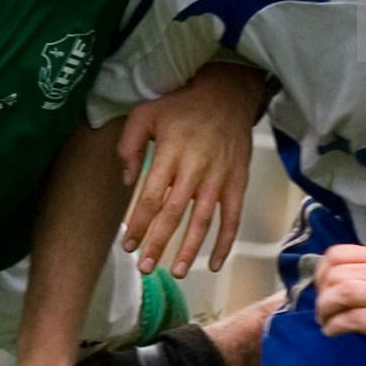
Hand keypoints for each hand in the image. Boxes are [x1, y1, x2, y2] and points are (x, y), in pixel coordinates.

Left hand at [118, 63, 264, 276]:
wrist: (227, 93)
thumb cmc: (182, 104)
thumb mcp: (146, 113)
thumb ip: (130, 145)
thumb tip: (128, 180)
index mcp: (170, 153)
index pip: (151, 196)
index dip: (138, 223)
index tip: (127, 244)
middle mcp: (195, 168)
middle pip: (174, 213)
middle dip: (158, 243)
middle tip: (145, 267)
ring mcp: (219, 177)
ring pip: (203, 220)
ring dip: (190, 249)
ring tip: (177, 272)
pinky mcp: (238, 182)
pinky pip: (232, 218)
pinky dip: (226, 242)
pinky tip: (216, 263)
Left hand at [314, 244, 365, 365]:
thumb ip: (360, 273)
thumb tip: (322, 280)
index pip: (336, 253)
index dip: (320, 272)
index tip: (321, 290)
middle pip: (336, 274)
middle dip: (321, 295)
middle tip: (322, 311)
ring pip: (342, 292)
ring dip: (325, 309)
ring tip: (325, 321)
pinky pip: (352, 318)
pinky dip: (335, 326)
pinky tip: (333, 331)